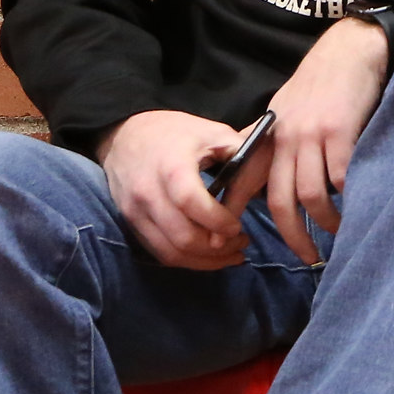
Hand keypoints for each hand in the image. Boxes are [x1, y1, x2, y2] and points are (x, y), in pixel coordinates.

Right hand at [98, 110, 253, 269]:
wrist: (126, 135)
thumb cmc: (176, 133)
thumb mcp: (212, 132)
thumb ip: (239, 153)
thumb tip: (267, 175)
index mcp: (171, 167)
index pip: (191, 203)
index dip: (218, 221)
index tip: (239, 226)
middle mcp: (148, 193)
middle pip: (182, 236)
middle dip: (217, 248)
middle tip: (242, 242)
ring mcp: (135, 212)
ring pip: (171, 252)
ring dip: (205, 260)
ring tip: (232, 253)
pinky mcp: (131, 224)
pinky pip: (159, 253)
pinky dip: (187, 260)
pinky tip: (209, 255)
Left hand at [238, 16, 390, 263]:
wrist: (349, 50)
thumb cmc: (323, 82)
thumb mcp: (288, 111)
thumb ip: (279, 145)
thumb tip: (272, 181)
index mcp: (269, 137)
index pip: (244, 182)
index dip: (238, 215)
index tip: (239, 243)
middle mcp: (286, 140)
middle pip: (281, 201)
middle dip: (293, 235)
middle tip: (307, 257)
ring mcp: (312, 136)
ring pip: (311, 195)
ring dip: (325, 222)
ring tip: (338, 234)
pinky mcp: (340, 131)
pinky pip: (341, 177)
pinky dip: (348, 198)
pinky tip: (357, 206)